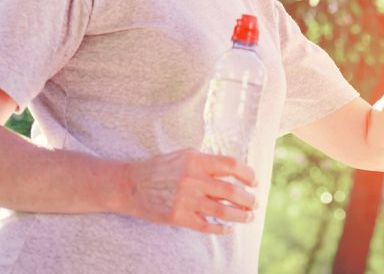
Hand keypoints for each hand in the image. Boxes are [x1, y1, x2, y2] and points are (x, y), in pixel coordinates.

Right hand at [117, 148, 256, 233]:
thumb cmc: (160, 168)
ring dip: (241, 215)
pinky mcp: (178, 217)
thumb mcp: (184, 156)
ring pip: (223, 211)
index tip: (254, 182)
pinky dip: (221, 229)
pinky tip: (228, 228)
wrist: (129, 184)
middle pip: (231, 191)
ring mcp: (185, 199)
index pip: (231, 165)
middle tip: (254, 203)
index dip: (248, 174)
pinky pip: (206, 225)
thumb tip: (235, 170)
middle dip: (248, 199)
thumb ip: (207, 162)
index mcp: (195, 160)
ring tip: (249, 216)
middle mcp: (192, 179)